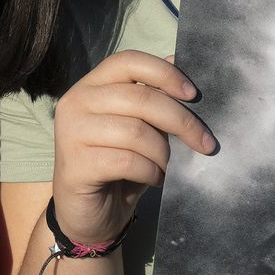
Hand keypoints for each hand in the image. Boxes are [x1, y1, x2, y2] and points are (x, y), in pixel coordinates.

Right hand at [50, 50, 215, 245]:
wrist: (88, 215)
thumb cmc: (117, 167)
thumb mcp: (139, 128)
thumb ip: (153, 98)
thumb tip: (179, 59)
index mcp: (91, 86)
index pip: (128, 62)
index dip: (165, 74)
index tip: (193, 95)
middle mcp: (76, 102)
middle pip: (141, 98)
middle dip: (181, 122)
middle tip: (204, 143)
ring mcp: (70, 133)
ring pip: (137, 132)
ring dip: (163, 154)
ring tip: (167, 167)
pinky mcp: (75, 164)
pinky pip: (127, 161)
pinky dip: (151, 172)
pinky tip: (154, 179)